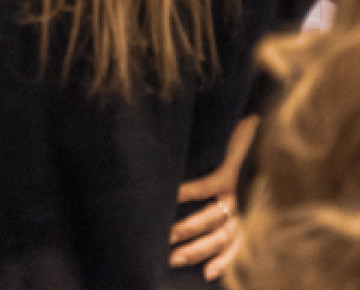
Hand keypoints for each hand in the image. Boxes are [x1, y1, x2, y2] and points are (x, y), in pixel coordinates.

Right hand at [170, 115, 258, 279]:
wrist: (236, 114)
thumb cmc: (209, 148)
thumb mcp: (199, 175)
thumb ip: (185, 192)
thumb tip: (152, 208)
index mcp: (231, 207)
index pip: (232, 241)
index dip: (222, 259)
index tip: (206, 275)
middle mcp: (235, 201)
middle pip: (222, 236)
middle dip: (197, 250)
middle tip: (171, 258)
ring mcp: (233, 186)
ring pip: (217, 217)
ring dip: (193, 229)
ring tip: (168, 235)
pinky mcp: (229, 169)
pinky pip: (207, 186)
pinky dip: (189, 192)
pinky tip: (172, 194)